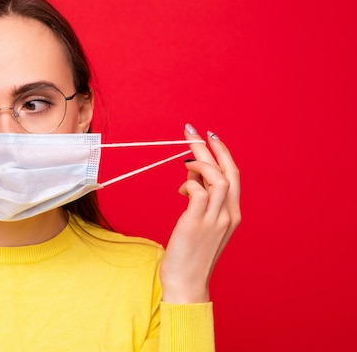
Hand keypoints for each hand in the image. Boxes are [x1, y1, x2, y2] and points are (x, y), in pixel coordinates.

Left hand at [159, 123, 240, 303]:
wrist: (187, 283)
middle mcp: (228, 215)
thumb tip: (190, 175)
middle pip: (228, 172)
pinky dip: (190, 183)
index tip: (210, 138)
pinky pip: (198, 192)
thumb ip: (201, 200)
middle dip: (214, 149)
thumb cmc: (191, 254)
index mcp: (232, 215)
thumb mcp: (202, 224)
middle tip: (195, 132)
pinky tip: (181, 188)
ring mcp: (214, 220)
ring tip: (186, 160)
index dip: (223, 155)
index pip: (233, 176)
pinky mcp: (196, 224)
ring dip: (201, 163)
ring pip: (217, 179)